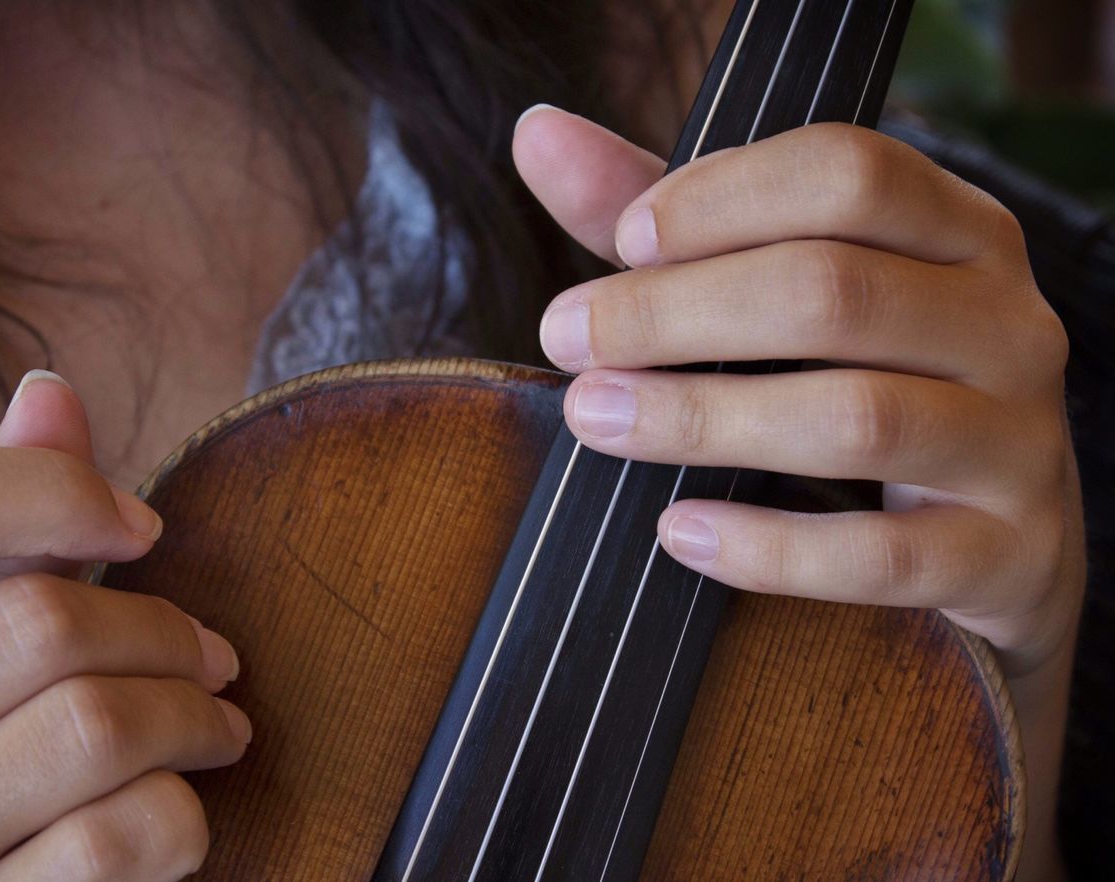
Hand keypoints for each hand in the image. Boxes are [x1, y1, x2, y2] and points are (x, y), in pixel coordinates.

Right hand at [0, 373, 249, 881]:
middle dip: (164, 631)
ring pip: (91, 730)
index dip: (54, 492)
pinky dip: (176, 819)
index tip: (142, 527)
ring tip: (218, 725)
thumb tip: (50, 390)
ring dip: (194, 718)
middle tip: (213, 657)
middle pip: (40, 624)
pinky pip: (109, 844)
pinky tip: (172, 810)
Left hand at [514, 106, 1083, 880]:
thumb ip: (672, 222)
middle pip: (832, 291)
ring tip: (595, 417)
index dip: (722, 198)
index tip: (620, 240)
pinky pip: (882, 557)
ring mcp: (1017, 443)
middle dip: (674, 313)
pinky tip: (679, 531)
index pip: (850, 173)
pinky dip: (768, 547)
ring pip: (857, 419)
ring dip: (703, 417)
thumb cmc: (861, 383)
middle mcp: (1006, 323)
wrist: (992, 541)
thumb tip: (541, 136)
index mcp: (959, 232)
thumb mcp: (783, 288)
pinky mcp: (1008, 555)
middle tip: (566, 336)